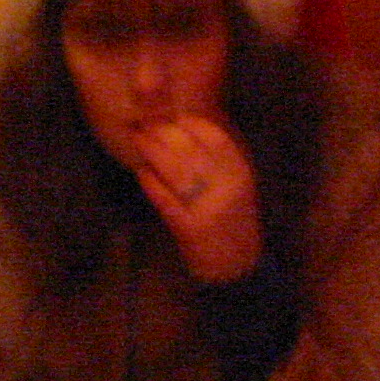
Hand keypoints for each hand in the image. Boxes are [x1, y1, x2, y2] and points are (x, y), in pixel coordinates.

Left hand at [133, 117, 263, 283]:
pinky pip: (165, 199)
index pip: (216, 139)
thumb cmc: (233, 221)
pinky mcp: (190, 228)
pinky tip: (141, 172)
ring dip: (152, 152)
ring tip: (138, 141)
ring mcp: (209, 208)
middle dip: (164, 133)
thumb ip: (220, 163)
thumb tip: (187, 131)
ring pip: (176, 170)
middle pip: (191, 150)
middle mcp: (228, 188)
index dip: (191, 123)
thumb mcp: (237, 187)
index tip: (173, 116)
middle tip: (145, 125)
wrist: (236, 265)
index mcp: (241, 175)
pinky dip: (151, 183)